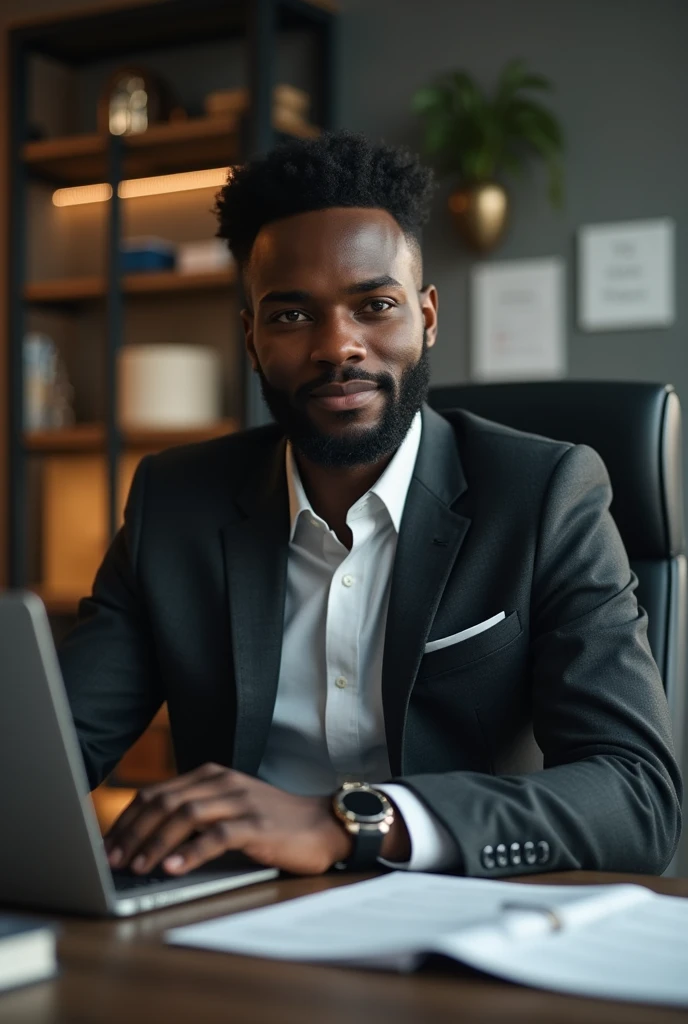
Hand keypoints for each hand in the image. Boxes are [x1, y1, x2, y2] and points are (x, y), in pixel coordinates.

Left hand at [104, 764, 353, 875]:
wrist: (322, 825)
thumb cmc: (272, 822)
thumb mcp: (229, 809)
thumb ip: (195, 814)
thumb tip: (147, 839)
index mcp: (211, 776)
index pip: (157, 792)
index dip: (127, 818)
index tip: (108, 844)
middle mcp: (222, 783)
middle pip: (164, 802)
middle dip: (133, 832)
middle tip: (113, 860)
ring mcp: (240, 801)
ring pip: (185, 815)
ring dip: (155, 842)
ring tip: (136, 867)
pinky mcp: (257, 824)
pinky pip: (216, 835)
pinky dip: (190, 852)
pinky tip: (172, 867)